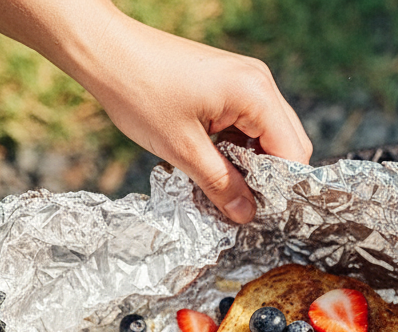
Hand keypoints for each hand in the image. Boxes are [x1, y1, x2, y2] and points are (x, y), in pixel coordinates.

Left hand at [74, 10, 313, 222]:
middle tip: (245, 203)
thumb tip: (246, 215)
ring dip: (253, 162)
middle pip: (288, 142)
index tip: (264, 214)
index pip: (292, 152)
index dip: (282, 188)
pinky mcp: (230, 82)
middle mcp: (259, 82)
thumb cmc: (139, 92)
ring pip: (269, 133)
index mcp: (255, 94)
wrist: (105, 51)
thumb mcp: (182, 149)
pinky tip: (217, 160)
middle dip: (270, 176)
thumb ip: (220, 184)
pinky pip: (250, 121)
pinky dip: (240, 145)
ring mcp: (246, 79)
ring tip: (227, 183)